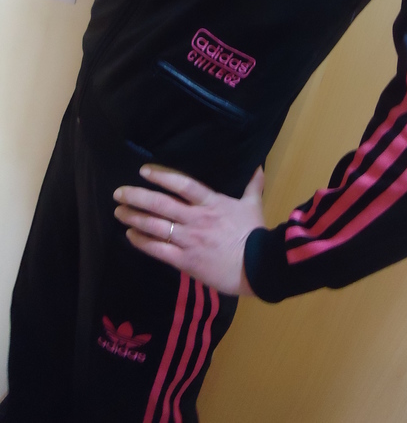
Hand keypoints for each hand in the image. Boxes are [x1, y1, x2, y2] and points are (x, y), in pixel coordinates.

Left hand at [113, 165, 265, 295]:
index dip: (162, 176)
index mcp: (211, 203)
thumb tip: (258, 167)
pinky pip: (159, 250)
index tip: (143, 171)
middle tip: (119, 192)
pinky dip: (143, 242)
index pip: (182, 185)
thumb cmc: (255, 234)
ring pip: (155, 226)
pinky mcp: (186, 260)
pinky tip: (130, 236)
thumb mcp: (253, 205)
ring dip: (135, 218)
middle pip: (161, 204)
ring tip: (119, 212)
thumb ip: (252, 185)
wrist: (259, 266)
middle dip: (137, 197)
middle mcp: (196, 218)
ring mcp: (189, 240)